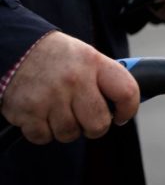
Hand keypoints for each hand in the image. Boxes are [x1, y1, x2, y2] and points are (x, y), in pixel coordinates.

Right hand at [1, 31, 139, 144]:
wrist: (15, 47)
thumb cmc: (57, 58)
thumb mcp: (86, 56)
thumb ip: (105, 79)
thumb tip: (125, 105)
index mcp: (94, 62)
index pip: (127, 92)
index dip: (128, 110)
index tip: (121, 116)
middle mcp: (74, 78)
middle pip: (98, 124)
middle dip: (94, 127)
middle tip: (86, 118)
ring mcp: (50, 95)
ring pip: (70, 133)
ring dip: (65, 128)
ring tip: (57, 109)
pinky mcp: (28, 110)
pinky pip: (44, 137)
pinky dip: (42, 131)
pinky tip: (40, 112)